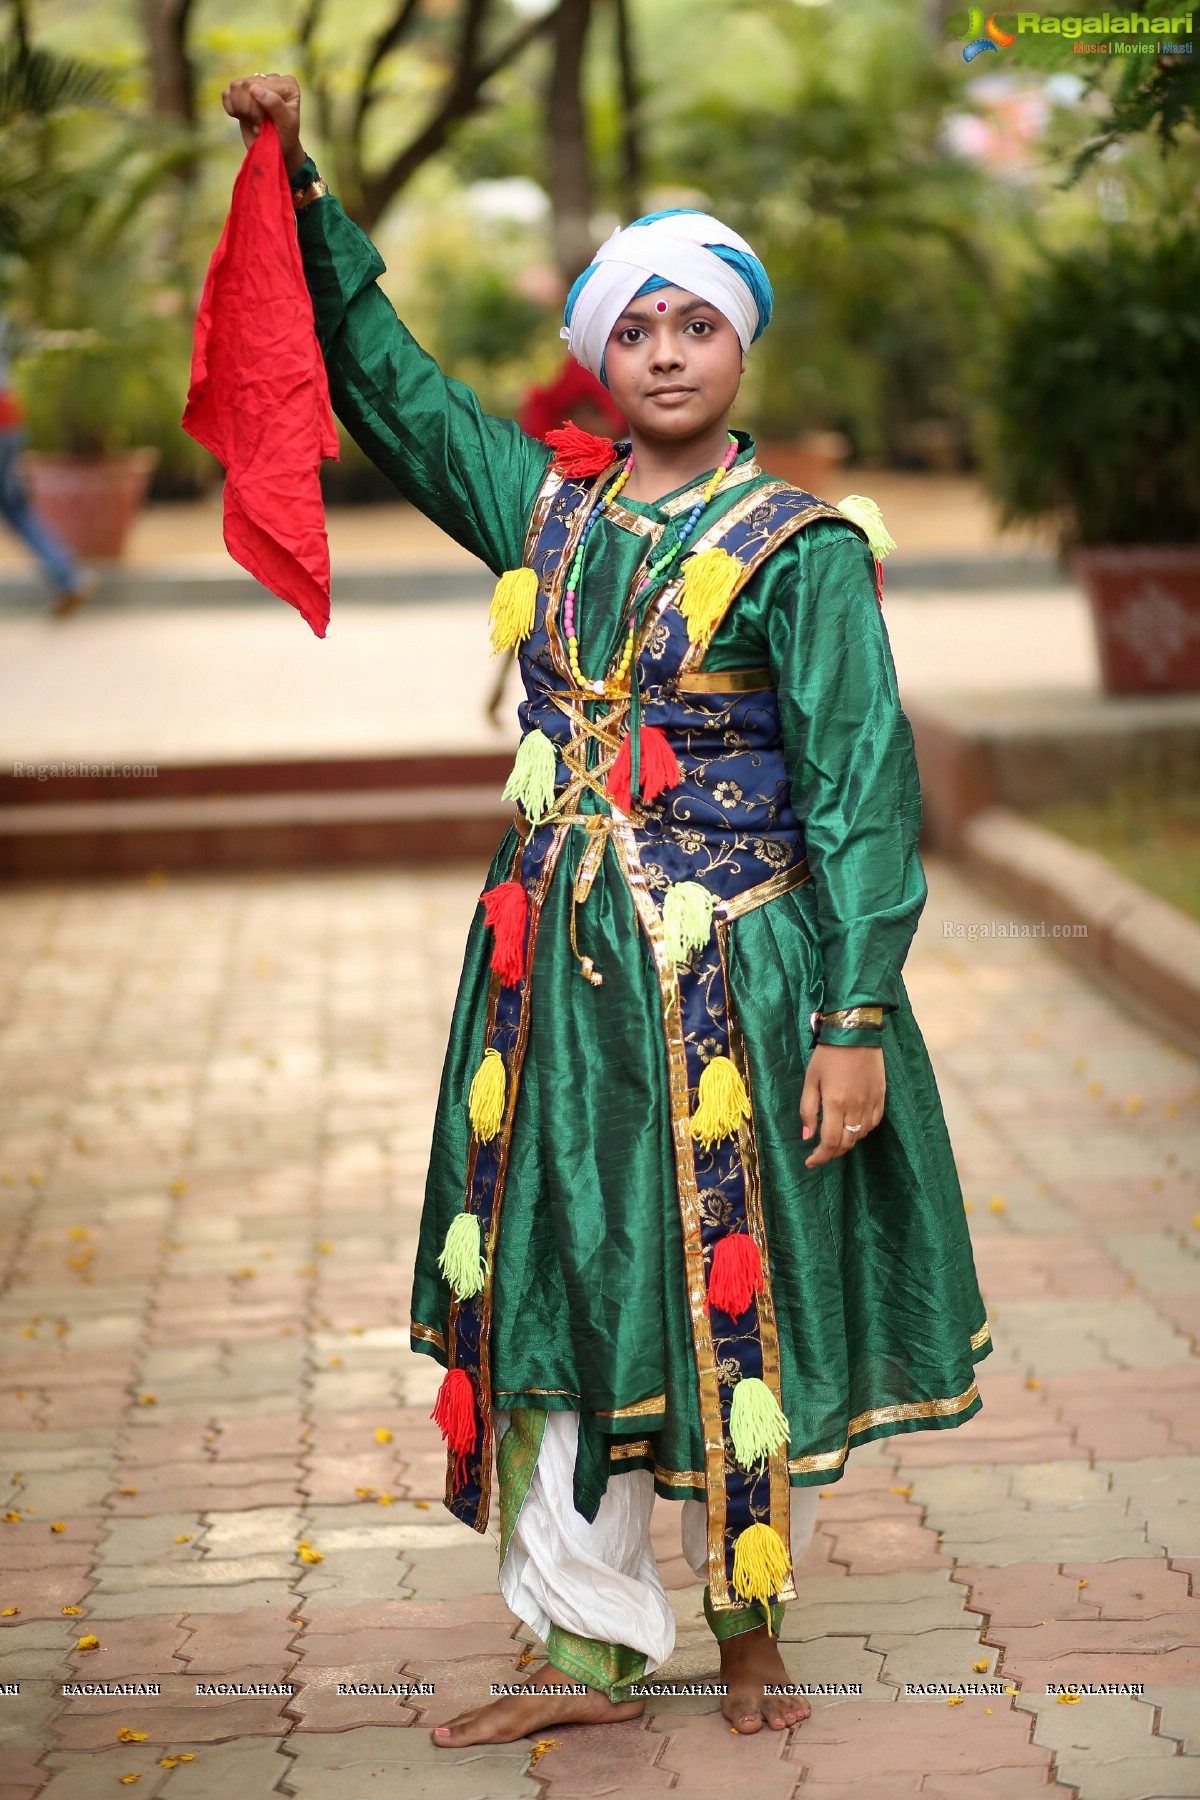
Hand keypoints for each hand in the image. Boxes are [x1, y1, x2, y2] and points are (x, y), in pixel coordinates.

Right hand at [222, 73, 305, 179]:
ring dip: (241, 110)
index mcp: (287, 84)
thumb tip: (254, 88)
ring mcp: (255, 82)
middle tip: (260, 124)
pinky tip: (244, 117)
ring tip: (254, 121)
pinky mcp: (242, 91)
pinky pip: (226, 94)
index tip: (266, 125)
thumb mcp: (287, 124)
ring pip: (234, 87)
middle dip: (249, 111)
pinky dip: (231, 109)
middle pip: (246, 85)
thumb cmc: (286, 138)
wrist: (278, 149)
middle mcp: (272, 78)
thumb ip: (275, 104)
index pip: (260, 87)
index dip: (257, 110)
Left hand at [799, 1044, 884, 1168]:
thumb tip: (807, 1136)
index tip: (810, 1162)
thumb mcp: (811, 1080)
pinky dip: (862, 1131)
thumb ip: (808, 1109)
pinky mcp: (881, 1097)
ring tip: (834, 1140)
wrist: (855, 1033)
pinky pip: (873, 1123)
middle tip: (820, 1153)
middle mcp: (856, 1107)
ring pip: (860, 1136)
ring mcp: (871, 1102)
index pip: (830, 1142)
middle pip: (847, 1143)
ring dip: (847, 1143)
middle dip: (832, 1153)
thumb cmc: (828, 1055)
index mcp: (836, 1102)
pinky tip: (853, 1127)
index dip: (820, 1157)